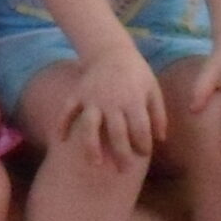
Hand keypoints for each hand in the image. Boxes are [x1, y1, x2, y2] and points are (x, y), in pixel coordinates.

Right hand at [59, 46, 167, 169]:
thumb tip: (160, 140)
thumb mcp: (153, 90)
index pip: (139, 130)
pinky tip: (60, 140)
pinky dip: (62, 125)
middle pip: (117, 133)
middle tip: (124, 170)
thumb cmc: (137, 73)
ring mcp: (92, 99)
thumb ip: (158, 115)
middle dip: (122, 154)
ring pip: (90, 127)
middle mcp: (112, 102)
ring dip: (92, 147)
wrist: (111, 51)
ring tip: (95, 164)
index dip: (143, 145)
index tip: (144, 154)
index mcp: (133, 101)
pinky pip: (67, 111)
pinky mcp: (77, 94)